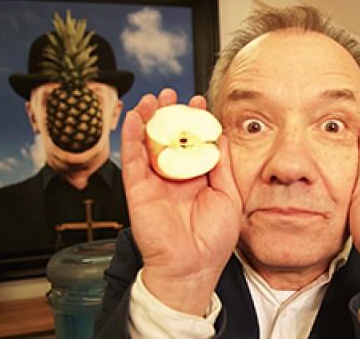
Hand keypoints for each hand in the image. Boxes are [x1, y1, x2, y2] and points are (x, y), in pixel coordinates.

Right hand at [121, 88, 242, 314]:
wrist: (194, 266)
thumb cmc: (214, 239)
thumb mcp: (229, 195)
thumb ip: (223, 165)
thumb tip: (222, 136)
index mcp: (196, 178)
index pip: (192, 142)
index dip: (194, 121)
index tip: (199, 102)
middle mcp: (174, 177)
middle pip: (167, 138)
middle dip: (168, 114)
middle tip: (171, 94)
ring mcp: (155, 183)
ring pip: (146, 144)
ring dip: (147, 120)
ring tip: (152, 98)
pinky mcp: (138, 191)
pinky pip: (131, 160)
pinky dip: (130, 138)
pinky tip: (135, 118)